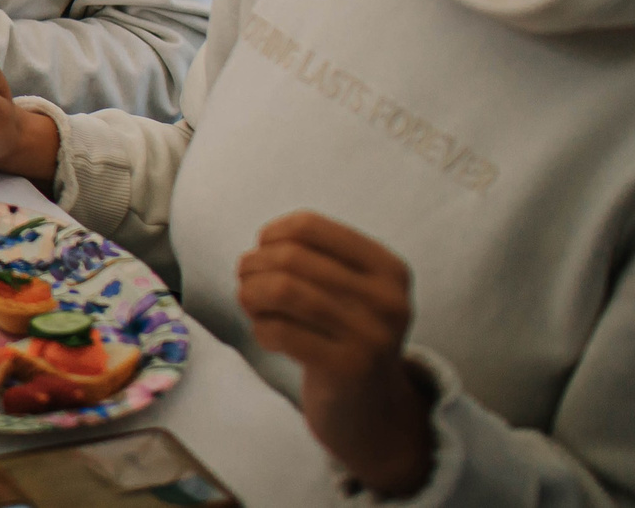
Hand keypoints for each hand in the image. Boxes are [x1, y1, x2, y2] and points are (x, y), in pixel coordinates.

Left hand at [239, 212, 434, 497]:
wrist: (371, 407)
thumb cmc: (344, 332)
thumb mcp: (348, 288)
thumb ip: (312, 256)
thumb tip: (263, 243)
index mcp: (389, 268)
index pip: (310, 227)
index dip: (271, 234)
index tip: (262, 250)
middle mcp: (388, 300)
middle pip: (291, 257)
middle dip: (254, 265)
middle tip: (245, 280)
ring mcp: (371, 336)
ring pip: (283, 290)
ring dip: (250, 293)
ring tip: (249, 302)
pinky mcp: (348, 369)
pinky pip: (280, 331)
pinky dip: (260, 328)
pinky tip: (267, 334)